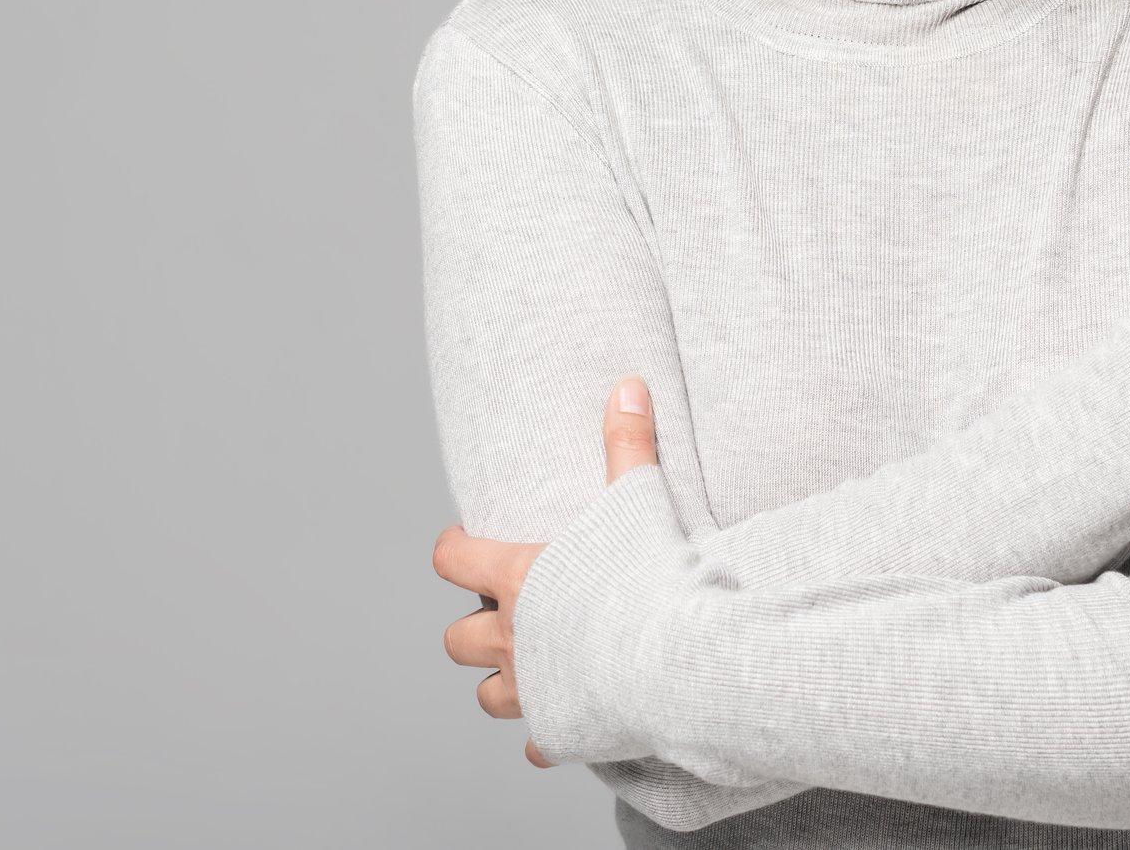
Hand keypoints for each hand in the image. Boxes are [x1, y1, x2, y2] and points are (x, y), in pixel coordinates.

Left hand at [433, 374, 660, 767]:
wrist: (678, 662)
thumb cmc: (652, 577)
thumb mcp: (638, 498)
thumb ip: (627, 443)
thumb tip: (628, 384)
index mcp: (517, 578)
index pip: (450, 560)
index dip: (452, 549)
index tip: (463, 544)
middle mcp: (511, 638)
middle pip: (456, 639)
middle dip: (472, 627)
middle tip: (504, 612)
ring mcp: (532, 691)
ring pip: (486, 697)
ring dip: (501, 682)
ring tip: (530, 669)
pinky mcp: (559, 733)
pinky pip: (536, 744)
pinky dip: (548, 733)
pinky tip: (570, 719)